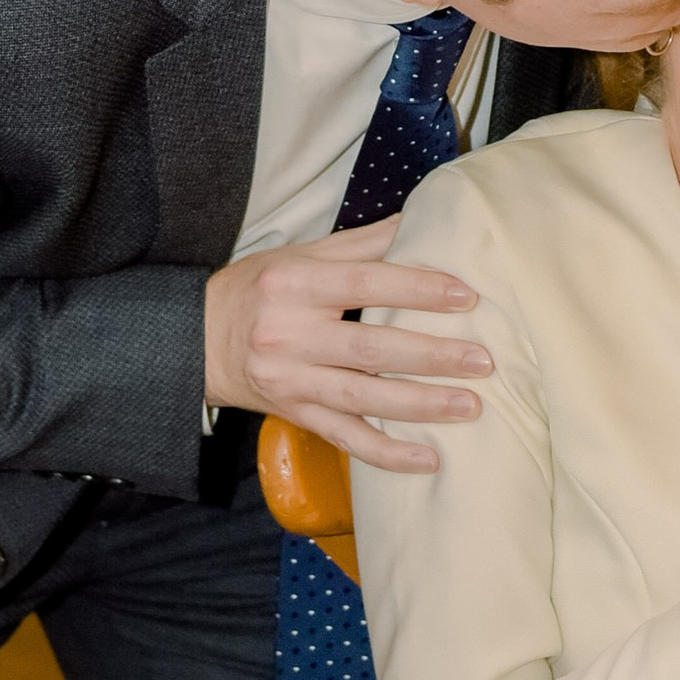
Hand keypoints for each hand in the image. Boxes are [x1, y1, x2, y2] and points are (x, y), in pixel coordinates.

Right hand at [203, 214, 491, 474]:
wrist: (196, 342)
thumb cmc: (258, 290)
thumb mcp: (300, 256)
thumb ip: (361, 244)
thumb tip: (422, 220)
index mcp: (295, 284)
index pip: (364, 284)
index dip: (417, 290)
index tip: (465, 296)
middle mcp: (290, 335)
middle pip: (369, 349)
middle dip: (431, 356)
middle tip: (482, 360)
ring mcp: (290, 382)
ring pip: (362, 399)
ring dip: (420, 405)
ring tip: (470, 405)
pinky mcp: (293, 415)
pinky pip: (345, 439)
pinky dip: (387, 454)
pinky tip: (429, 459)